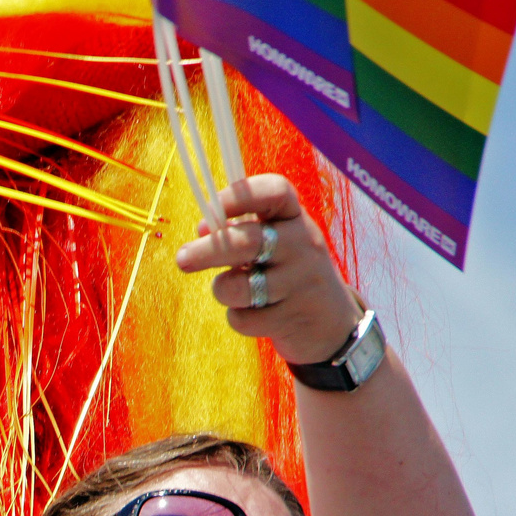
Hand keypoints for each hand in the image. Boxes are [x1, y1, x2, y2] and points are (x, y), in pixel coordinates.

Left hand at [174, 174, 365, 365]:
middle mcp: (304, 244)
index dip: (238, 196)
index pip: (275, 191)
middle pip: (247, 241)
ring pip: (240, 286)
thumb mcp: (278, 244)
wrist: (332, 325)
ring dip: (223, 290)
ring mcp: (301, 282)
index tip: (209, 209)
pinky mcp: (293, 318)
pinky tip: (253, 314)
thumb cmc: (290, 275)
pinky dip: (238, 319)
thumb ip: (243, 232)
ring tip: (231, 290)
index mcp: (296, 218)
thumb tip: (203, 228)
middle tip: (182, 259)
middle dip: (208, 251)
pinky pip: (244, 319)